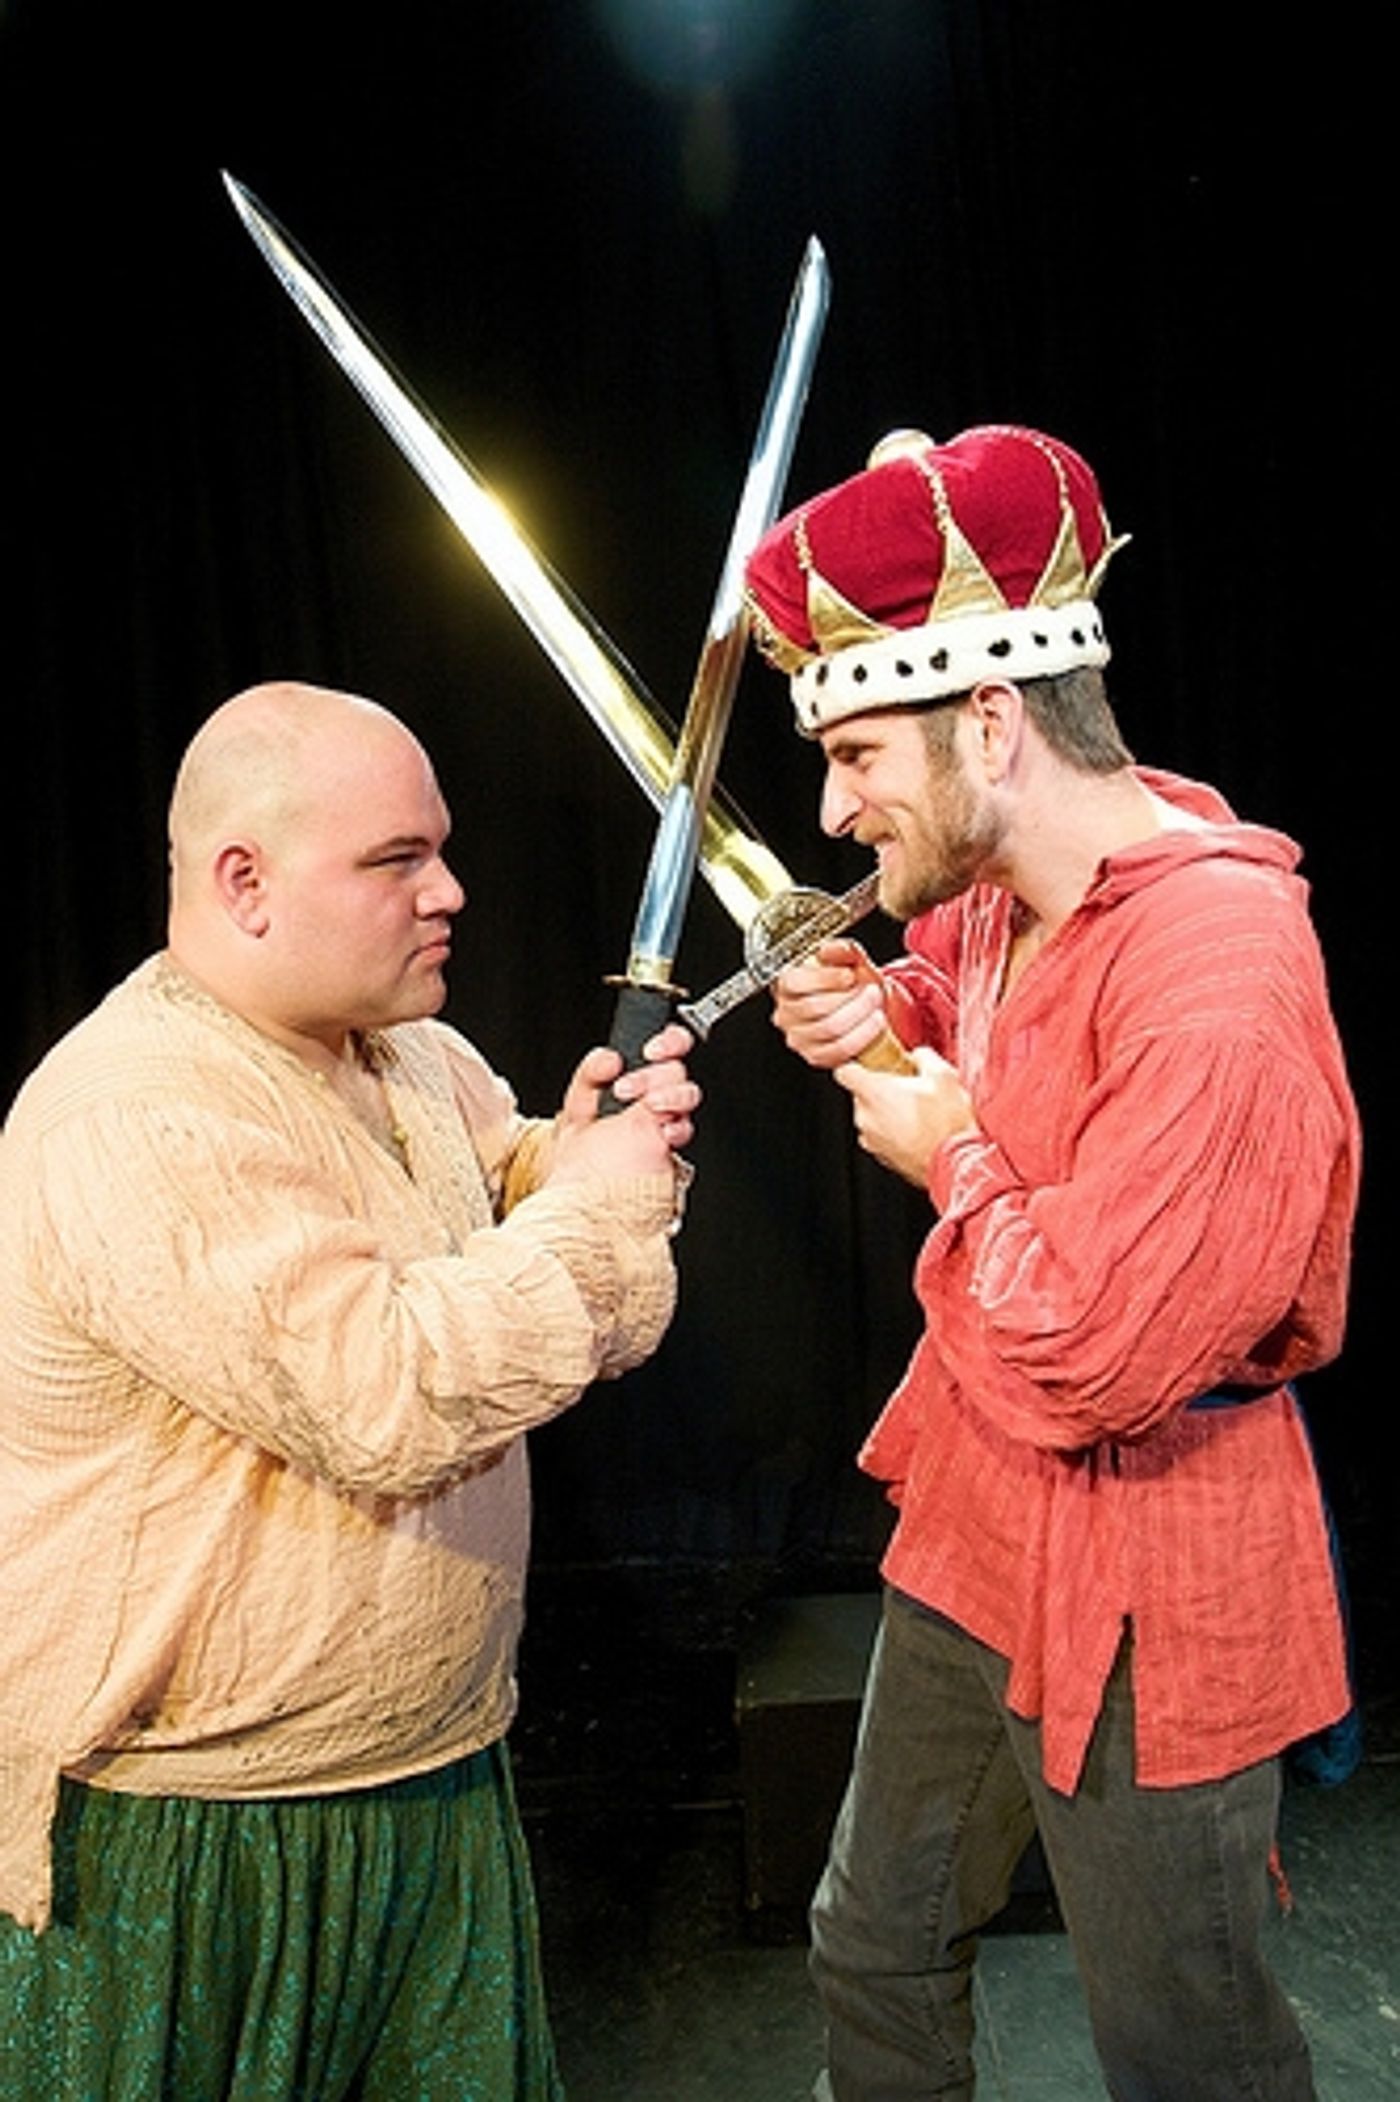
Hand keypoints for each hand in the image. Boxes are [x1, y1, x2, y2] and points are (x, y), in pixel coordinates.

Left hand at [549, 1024, 699, 1184]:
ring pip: (688, 1094)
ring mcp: (666, 1126)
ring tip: (649, 1105)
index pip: (666, 1051)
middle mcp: (655, 1102)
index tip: (650, 1050)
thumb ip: (589, 1075)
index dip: (668, 1042)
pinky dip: (676, 1126)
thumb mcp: (575, 1109)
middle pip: (676, 1070)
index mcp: (636, 1086)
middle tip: (627, 1089)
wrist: (583, 1201)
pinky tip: (662, 1131)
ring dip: (671, 1094)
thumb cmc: (580, 1159)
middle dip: (655, 1073)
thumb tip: (610, 1057)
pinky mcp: (672, 1149)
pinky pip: (684, 1128)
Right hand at [771, 940, 888, 1069]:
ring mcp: (798, 1038)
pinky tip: (873, 1023)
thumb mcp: (851, 960)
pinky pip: (838, 1050)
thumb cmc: (853, 984)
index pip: (795, 982)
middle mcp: (786, 1013)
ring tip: (875, 1005)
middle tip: (871, 991)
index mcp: (786, 985)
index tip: (849, 975)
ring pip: (829, 1028)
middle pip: (814, 1007)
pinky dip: (862, 1036)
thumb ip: (841, 950)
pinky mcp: (814, 1056)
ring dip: (860, 1015)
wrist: (867, 1009)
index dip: (825, 979)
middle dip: (850, 998)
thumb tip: (829, 950)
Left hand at [833, 1045, 976, 1187]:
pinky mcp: (882, 1159)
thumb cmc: (947, 1123)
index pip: (844, 1072)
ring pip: (872, 1119)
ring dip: (889, 1114)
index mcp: (872, 1093)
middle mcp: (865, 1118)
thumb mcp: (943, 1075)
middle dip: (881, 1091)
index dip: (857, 1066)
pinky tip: (919, 1132)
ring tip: (918, 1114)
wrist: (956, 1163)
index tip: (872, 1066)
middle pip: (861, 1096)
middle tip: (908, 1090)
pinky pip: (882, 1138)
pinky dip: (895, 1134)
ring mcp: (871, 1141)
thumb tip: (918, 1056)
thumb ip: (924, 1057)